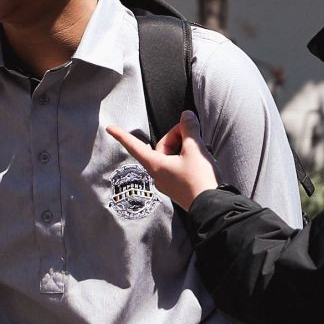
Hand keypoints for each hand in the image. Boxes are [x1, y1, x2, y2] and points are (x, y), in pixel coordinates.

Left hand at [105, 111, 219, 210]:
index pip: (135, 146)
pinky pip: (181, 165)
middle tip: (194, 136)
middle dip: (179, 137)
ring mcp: (169, 182)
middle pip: (163, 146)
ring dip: (187, 148)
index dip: (122, 136)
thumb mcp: (196, 149)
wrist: (214, 207)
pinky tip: (204, 158)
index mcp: (156, 165)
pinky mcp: (180, 186)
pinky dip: (190, 158)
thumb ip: (189, 129)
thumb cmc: (200, 180)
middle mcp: (159, 175)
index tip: (110, 129)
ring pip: (174, 155)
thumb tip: (186, 116)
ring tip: (203, 150)